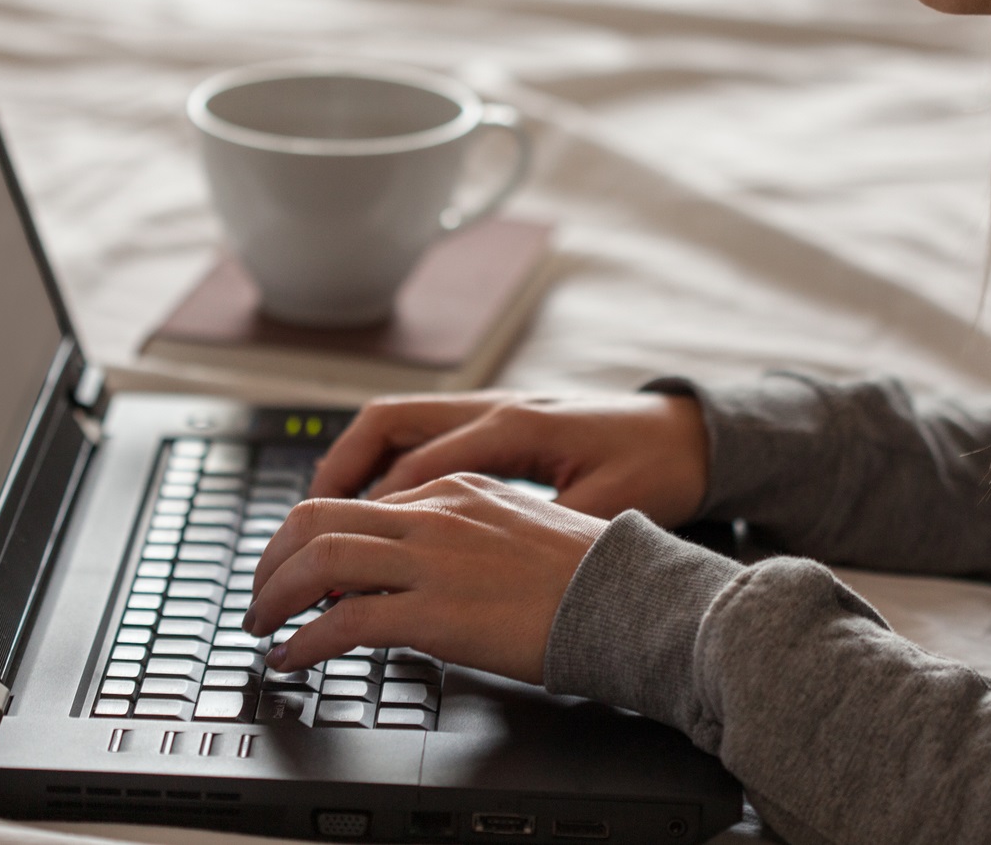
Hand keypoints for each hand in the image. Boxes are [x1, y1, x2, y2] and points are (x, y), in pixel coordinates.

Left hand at [243, 473, 608, 682]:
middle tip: (262, 594)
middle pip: (317, 516)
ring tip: (262, 624)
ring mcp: (432, 559)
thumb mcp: (524, 528)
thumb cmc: (595, 574)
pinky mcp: (433, 611)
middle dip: (273, 558)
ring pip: (317, 559)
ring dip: (273, 595)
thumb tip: (432, 569)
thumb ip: (470, 536)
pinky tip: (291, 659)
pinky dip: (303, 642)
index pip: (362, 502)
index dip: (319, 539)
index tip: (305, 571)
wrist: (632, 597)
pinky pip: (342, 622)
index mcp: (458, 489)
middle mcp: (435, 513)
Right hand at [308, 391, 709, 528]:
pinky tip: (380, 507)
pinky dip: (389, 466)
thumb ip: (536, 539)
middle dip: (335, 478)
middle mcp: (494, 408)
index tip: (333, 566)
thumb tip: (484, 582)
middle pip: (385, 426)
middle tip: (299, 534)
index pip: (412, 469)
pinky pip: (423, 433)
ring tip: (320, 519)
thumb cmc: (656, 470)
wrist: (692, 436)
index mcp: (514, 429)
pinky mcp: (499, 421)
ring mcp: (494, 407)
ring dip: (354, 466)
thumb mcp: (602, 512)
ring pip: (397, 423)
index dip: (367, 518)